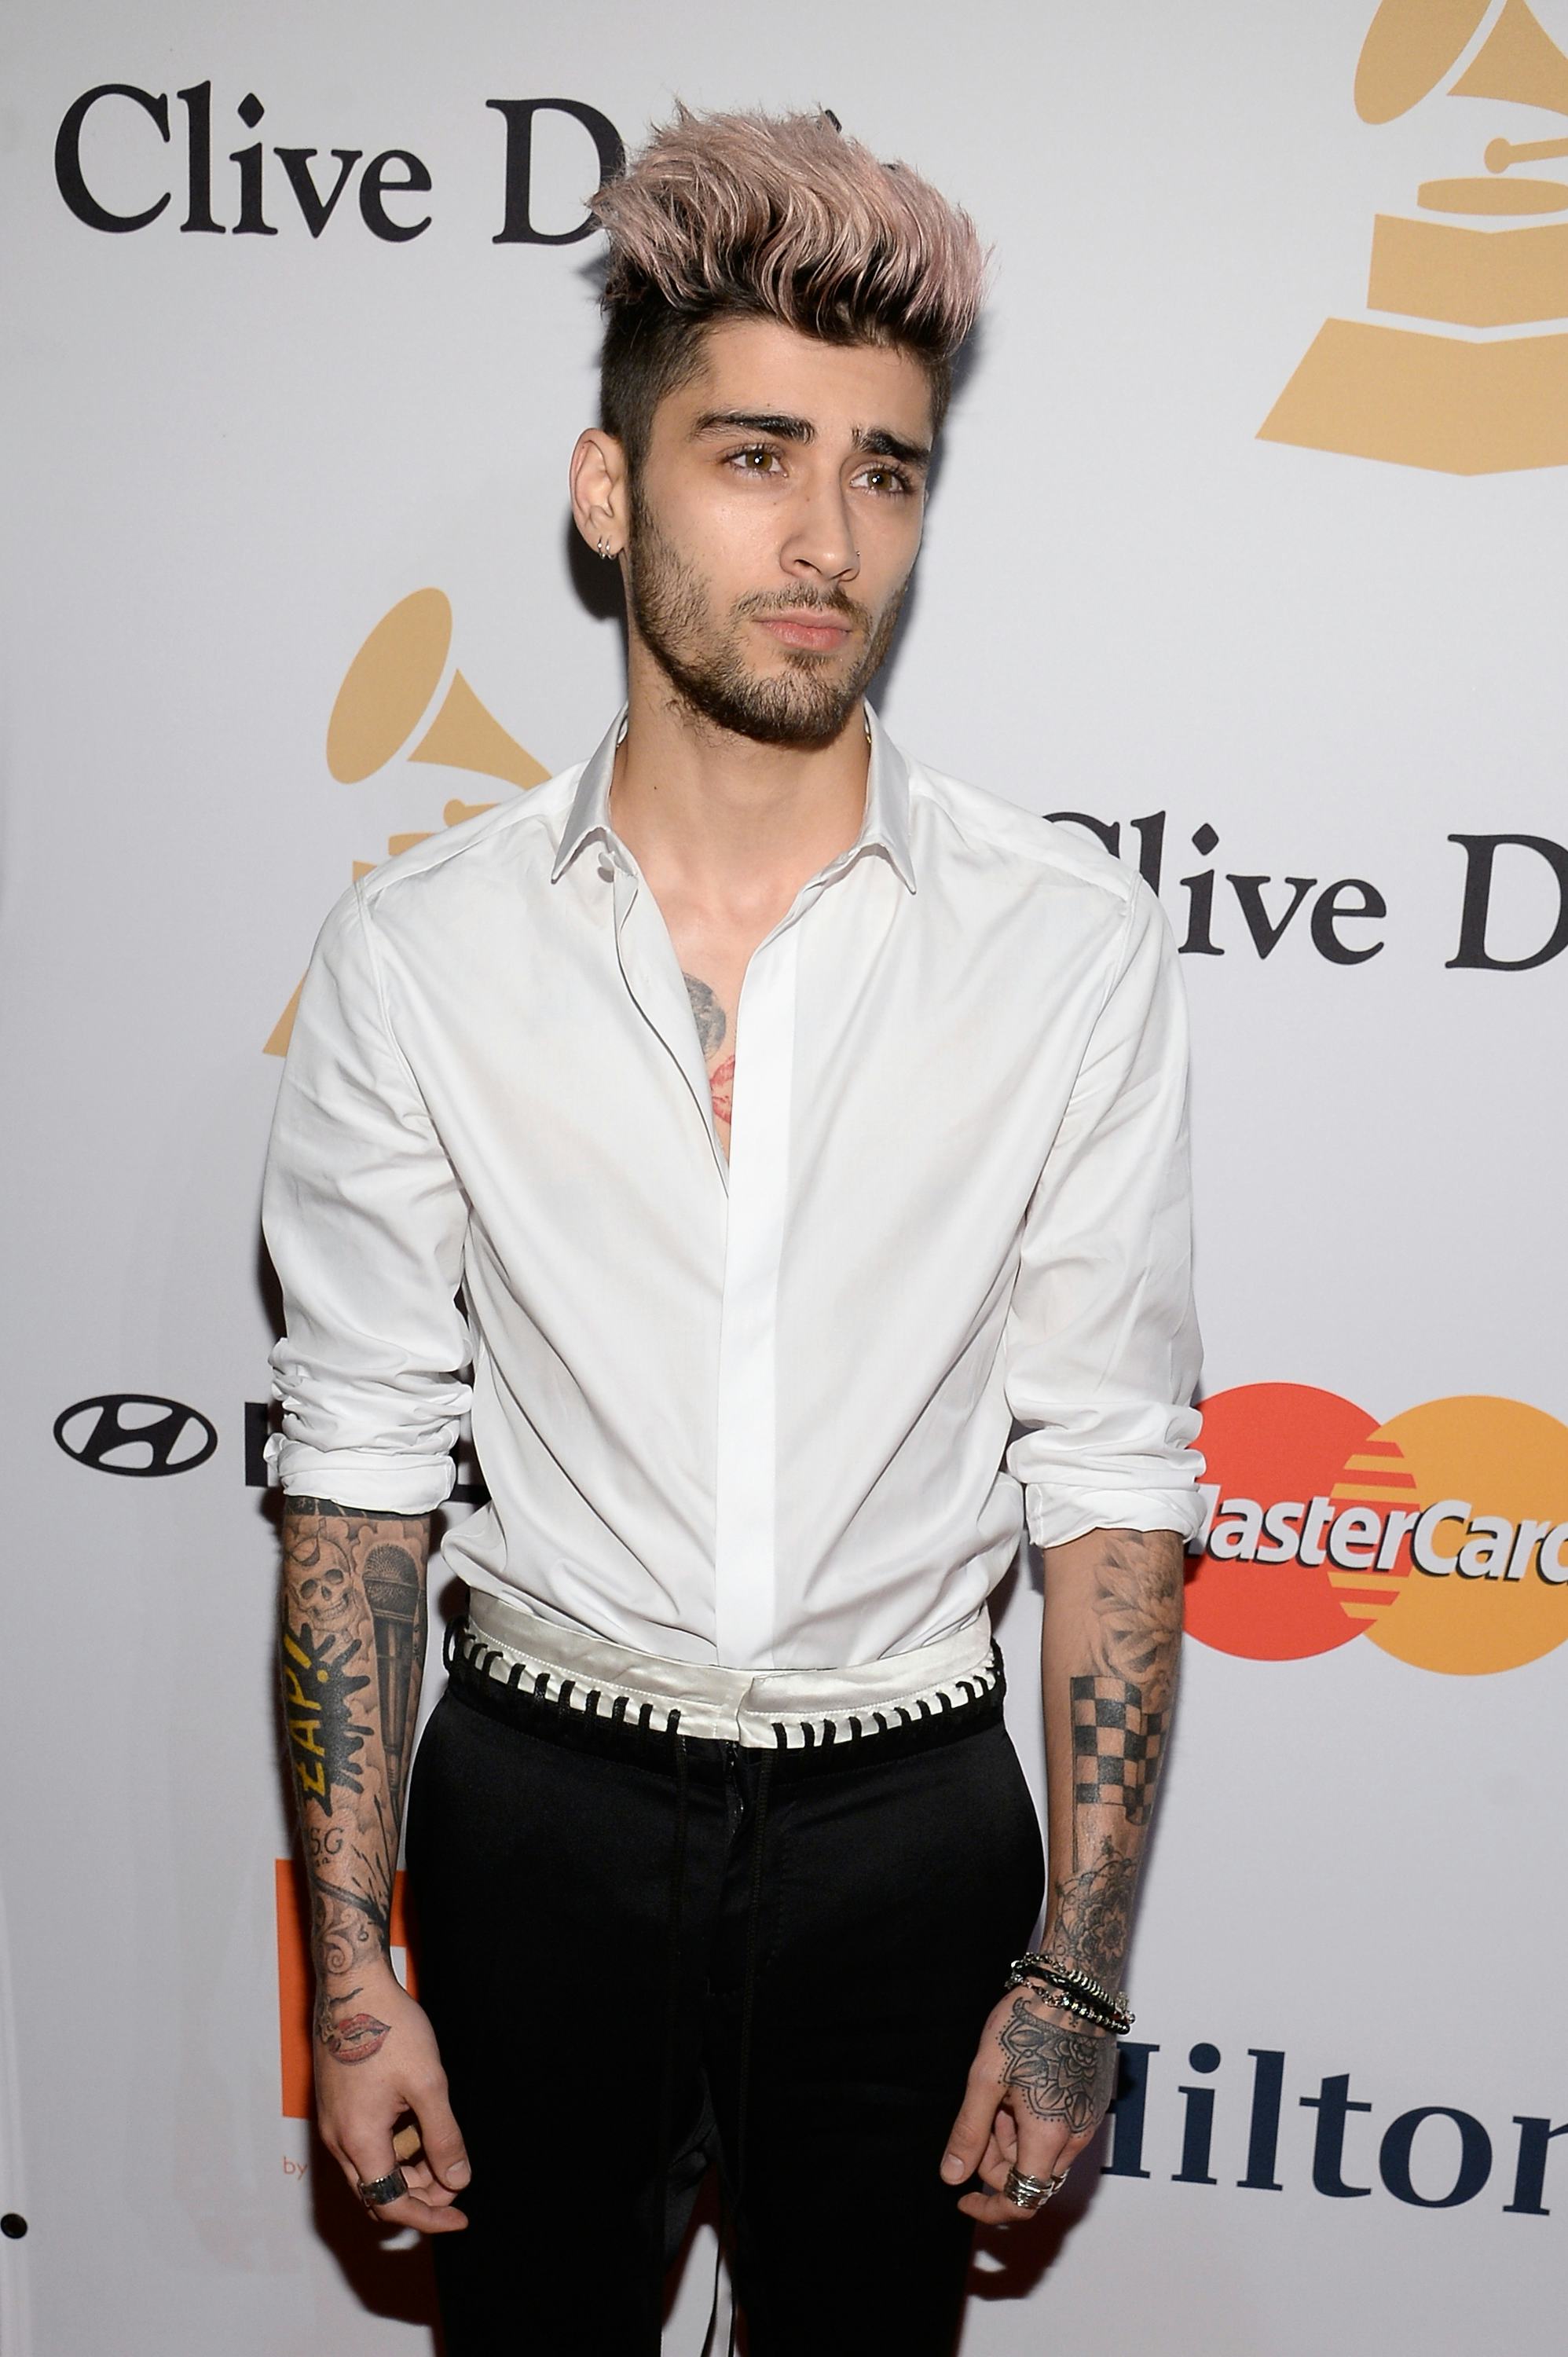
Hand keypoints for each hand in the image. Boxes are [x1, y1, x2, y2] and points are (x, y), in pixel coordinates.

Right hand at [313, 1964, 470, 2234]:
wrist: (352, 1986)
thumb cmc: (390, 2028)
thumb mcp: (428, 2084)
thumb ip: (443, 2137)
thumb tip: (458, 2181)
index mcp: (359, 2141)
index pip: (393, 2204)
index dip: (429, 2218)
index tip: (461, 2218)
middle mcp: (338, 2139)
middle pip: (379, 2192)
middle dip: (421, 2194)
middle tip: (456, 2177)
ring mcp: (334, 2121)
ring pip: (372, 2168)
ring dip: (408, 2169)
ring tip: (442, 2144)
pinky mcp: (336, 2104)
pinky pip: (365, 2143)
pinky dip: (394, 2146)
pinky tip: (418, 2120)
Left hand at [940, 1985, 1118, 2226]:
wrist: (1072, 1987)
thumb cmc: (1026, 2023)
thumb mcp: (985, 2077)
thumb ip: (969, 2132)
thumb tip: (952, 2177)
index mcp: (1049, 2135)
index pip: (1022, 2202)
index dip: (990, 2209)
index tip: (963, 2198)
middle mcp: (1077, 2136)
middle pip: (1031, 2178)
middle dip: (997, 2161)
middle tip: (981, 2115)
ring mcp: (1088, 2120)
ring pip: (1044, 2154)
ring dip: (1014, 2138)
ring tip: (1000, 2091)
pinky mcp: (1092, 2102)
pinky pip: (1060, 2132)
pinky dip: (1034, 2123)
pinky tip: (1021, 2086)